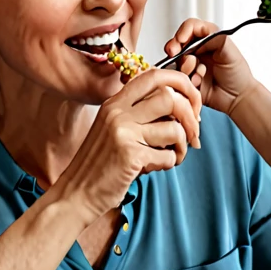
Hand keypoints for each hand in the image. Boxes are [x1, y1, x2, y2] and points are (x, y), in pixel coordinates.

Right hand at [59, 68, 201, 220]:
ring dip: (182, 145)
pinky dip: (169, 163)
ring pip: (174, 128)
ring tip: (174, 155)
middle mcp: (118, 113)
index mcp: (115, 103)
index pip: (154, 75)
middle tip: (193, 132)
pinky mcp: (130, 156)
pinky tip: (155, 167)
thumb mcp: (113, 129)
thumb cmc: (99, 164)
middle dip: (190, 116)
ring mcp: (123, 133)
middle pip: (170, 98)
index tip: (191, 101)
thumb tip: (180, 106)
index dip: (180, 83)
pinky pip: (168, 156)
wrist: (77, 193)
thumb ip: (139, 113)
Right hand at [164, 18, 255, 116]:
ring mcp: (189, 65)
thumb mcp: (230, 51)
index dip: (183, 32)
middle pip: (177, 43)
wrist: (237, 97)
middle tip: (174, 54)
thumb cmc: (237, 74)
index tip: (181, 40)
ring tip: (200, 74)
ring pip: (175, 61)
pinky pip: (177, 77)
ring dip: (185, 68)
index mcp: (207, 39)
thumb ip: (216, 38)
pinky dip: (186, 80)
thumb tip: (200, 34)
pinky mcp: (186, 80)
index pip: (190, 28)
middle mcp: (196, 50)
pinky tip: (198, 83)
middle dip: (175, 49)